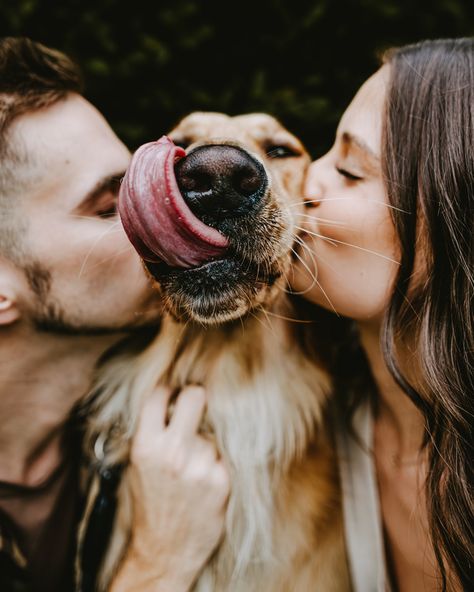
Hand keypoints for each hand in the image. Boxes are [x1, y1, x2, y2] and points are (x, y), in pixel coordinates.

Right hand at [110, 385, 228, 591]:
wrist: (164, 550)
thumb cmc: (151, 503)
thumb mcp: (140, 464)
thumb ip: (154, 431)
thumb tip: (173, 397)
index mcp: (146, 445)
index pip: (160, 394)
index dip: (169, 391)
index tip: (175, 394)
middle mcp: (173, 452)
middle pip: (195, 396)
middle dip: (197, 398)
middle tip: (198, 408)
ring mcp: (199, 465)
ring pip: (213, 430)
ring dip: (209, 441)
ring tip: (198, 464)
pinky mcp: (221, 479)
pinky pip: (227, 452)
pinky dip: (220, 460)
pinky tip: (209, 476)